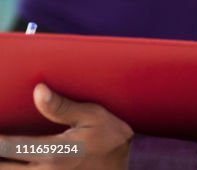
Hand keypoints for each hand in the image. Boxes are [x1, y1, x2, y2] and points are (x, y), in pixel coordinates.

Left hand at [0, 85, 132, 168]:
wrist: (129, 165)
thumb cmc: (111, 139)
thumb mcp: (93, 116)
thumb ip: (62, 107)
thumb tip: (38, 90)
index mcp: (53, 152)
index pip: (9, 146)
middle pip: (4, 167)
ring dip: (5, 164)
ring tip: (4, 155)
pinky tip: (15, 163)